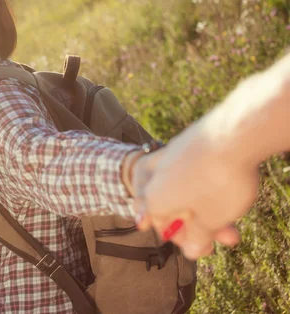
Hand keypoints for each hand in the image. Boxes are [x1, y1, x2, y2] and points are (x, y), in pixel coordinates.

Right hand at [130, 128, 259, 259]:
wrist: (232, 133)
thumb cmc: (219, 182)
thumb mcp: (211, 220)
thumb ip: (198, 238)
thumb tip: (192, 251)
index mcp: (153, 199)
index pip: (163, 227)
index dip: (186, 240)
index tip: (207, 245)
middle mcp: (154, 177)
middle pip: (173, 207)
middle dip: (198, 223)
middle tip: (225, 233)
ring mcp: (168, 157)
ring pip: (183, 188)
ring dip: (204, 204)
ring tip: (230, 210)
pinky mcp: (184, 144)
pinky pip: (188, 170)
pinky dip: (202, 183)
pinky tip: (218, 185)